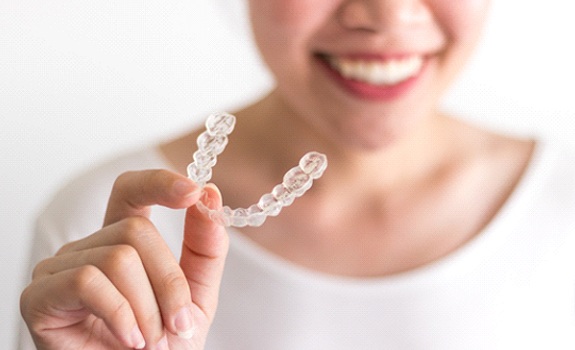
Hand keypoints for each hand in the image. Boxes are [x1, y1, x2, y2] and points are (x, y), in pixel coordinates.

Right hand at [20, 170, 228, 348]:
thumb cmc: (162, 343)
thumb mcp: (196, 295)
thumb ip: (205, 247)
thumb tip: (210, 194)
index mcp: (123, 241)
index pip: (131, 191)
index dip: (159, 182)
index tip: (193, 191)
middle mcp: (89, 248)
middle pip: (136, 232)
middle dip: (169, 282)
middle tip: (178, 324)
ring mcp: (60, 269)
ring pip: (117, 259)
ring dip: (147, 309)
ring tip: (150, 340)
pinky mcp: (39, 297)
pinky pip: (88, 282)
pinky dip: (120, 314)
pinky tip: (129, 340)